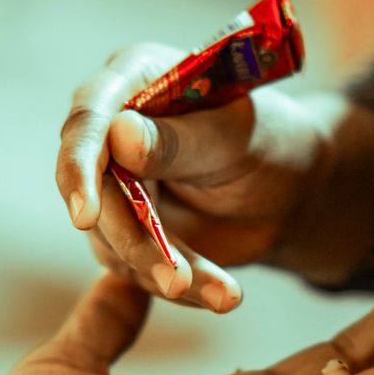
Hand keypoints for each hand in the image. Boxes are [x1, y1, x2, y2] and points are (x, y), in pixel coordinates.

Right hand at [56, 41, 340, 309]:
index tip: (85, 215)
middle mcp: (112, 128)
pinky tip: (221, 295)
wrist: (293, 190)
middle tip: (178, 281)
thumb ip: (179, 139)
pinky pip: (135, 268)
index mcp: (135, 79)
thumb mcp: (234, 138)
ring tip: (225, 295)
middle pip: (94, 189)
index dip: (79, 166)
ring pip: (112, 238)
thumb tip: (117, 136)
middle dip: (135, 241)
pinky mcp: (125, 228)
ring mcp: (114, 182)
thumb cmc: (270, 143)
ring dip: (163, 272)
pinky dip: (178, 287)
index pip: (89, 119)